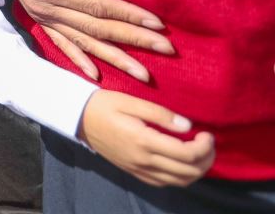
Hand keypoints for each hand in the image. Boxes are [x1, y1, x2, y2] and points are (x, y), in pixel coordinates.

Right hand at [1, 0, 172, 81]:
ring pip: (86, 43)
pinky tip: (97, 75)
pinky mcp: (43, 25)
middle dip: (135, 40)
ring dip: (117, 59)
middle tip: (166, 49)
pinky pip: (63, 46)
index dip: (129, 15)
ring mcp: (47, 20)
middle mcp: (51, 11)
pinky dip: (80, 61)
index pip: (99, 6)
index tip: (157, 24)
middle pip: (100, 29)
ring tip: (143, 74)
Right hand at [79, 90, 214, 187]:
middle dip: (206, 159)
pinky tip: (181, 163)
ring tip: (200, 154)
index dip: (205, 146)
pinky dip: (180, 177)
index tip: (207, 133)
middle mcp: (143, 160)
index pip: (187, 154)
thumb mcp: (130, 101)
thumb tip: (188, 125)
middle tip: (208, 143)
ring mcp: (138, 169)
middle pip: (189, 172)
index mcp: (144, 140)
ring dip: (197, 171)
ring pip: (179, 181)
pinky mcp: (134, 172)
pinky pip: (164, 183)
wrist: (76, 118)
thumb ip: (160, 114)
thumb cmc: (102, 105)